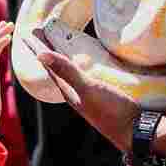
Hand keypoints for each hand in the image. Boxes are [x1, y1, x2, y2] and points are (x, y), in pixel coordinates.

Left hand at [31, 28, 139, 152]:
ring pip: (73, 72)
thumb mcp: (87, 89)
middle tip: (41, 34)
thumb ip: (67, 71)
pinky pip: (88, 75)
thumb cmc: (111, 111)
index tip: (28, 34)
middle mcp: (77, 93)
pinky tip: (89, 62)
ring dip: (65, 57)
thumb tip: (40, 55)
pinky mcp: (105, 95)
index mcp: (69, 91)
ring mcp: (91, 95)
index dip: (39, 49)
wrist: (136, 131)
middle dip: (50, 51)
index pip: (49, 66)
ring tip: (61, 44)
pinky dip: (83, 64)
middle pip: (59, 68)